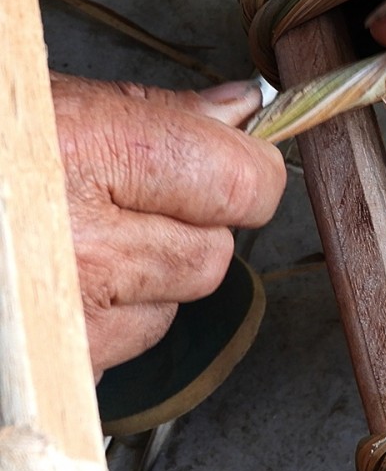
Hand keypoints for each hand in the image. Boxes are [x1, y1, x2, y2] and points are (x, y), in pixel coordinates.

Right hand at [51, 73, 285, 376]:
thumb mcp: (52, 106)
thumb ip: (153, 112)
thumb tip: (240, 108)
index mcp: (92, 152)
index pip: (243, 181)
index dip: (248, 171)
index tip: (236, 162)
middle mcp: (88, 240)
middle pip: (214, 252)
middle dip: (192, 228)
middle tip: (131, 203)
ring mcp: (71, 313)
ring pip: (176, 304)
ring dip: (149, 279)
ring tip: (81, 242)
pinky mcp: (59, 364)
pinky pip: (125, 347)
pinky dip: (107, 322)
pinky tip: (62, 284)